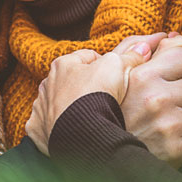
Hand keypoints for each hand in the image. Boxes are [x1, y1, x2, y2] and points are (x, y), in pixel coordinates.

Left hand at [25, 40, 156, 155]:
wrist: (81, 133)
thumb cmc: (97, 95)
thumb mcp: (117, 68)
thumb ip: (129, 56)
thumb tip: (143, 48)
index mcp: (63, 64)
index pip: (88, 57)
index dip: (106, 65)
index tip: (116, 76)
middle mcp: (47, 83)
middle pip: (72, 80)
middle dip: (87, 86)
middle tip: (105, 98)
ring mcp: (41, 106)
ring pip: (58, 102)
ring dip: (71, 106)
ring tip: (90, 116)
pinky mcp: (38, 128)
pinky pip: (47, 125)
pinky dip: (58, 127)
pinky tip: (72, 131)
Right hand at [120, 33, 181, 166]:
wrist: (98, 151)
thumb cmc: (109, 108)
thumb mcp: (114, 73)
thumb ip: (138, 48)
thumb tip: (171, 35)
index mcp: (141, 75)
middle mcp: (156, 98)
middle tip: (178, 97)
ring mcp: (167, 126)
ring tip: (178, 117)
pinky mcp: (175, 151)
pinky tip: (180, 135)